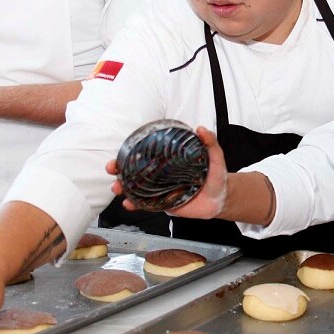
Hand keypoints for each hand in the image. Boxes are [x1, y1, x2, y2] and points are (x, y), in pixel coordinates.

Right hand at [108, 126, 228, 218]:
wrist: (221, 200)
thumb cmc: (216, 177)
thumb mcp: (215, 157)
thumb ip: (210, 143)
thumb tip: (200, 129)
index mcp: (168, 161)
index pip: (147, 154)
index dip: (131, 152)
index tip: (121, 151)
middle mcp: (161, 174)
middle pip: (135, 171)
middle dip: (119, 169)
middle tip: (112, 168)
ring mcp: (160, 190)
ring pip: (136, 188)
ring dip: (123, 188)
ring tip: (118, 188)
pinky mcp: (162, 204)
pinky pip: (145, 205)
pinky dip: (135, 205)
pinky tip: (128, 204)